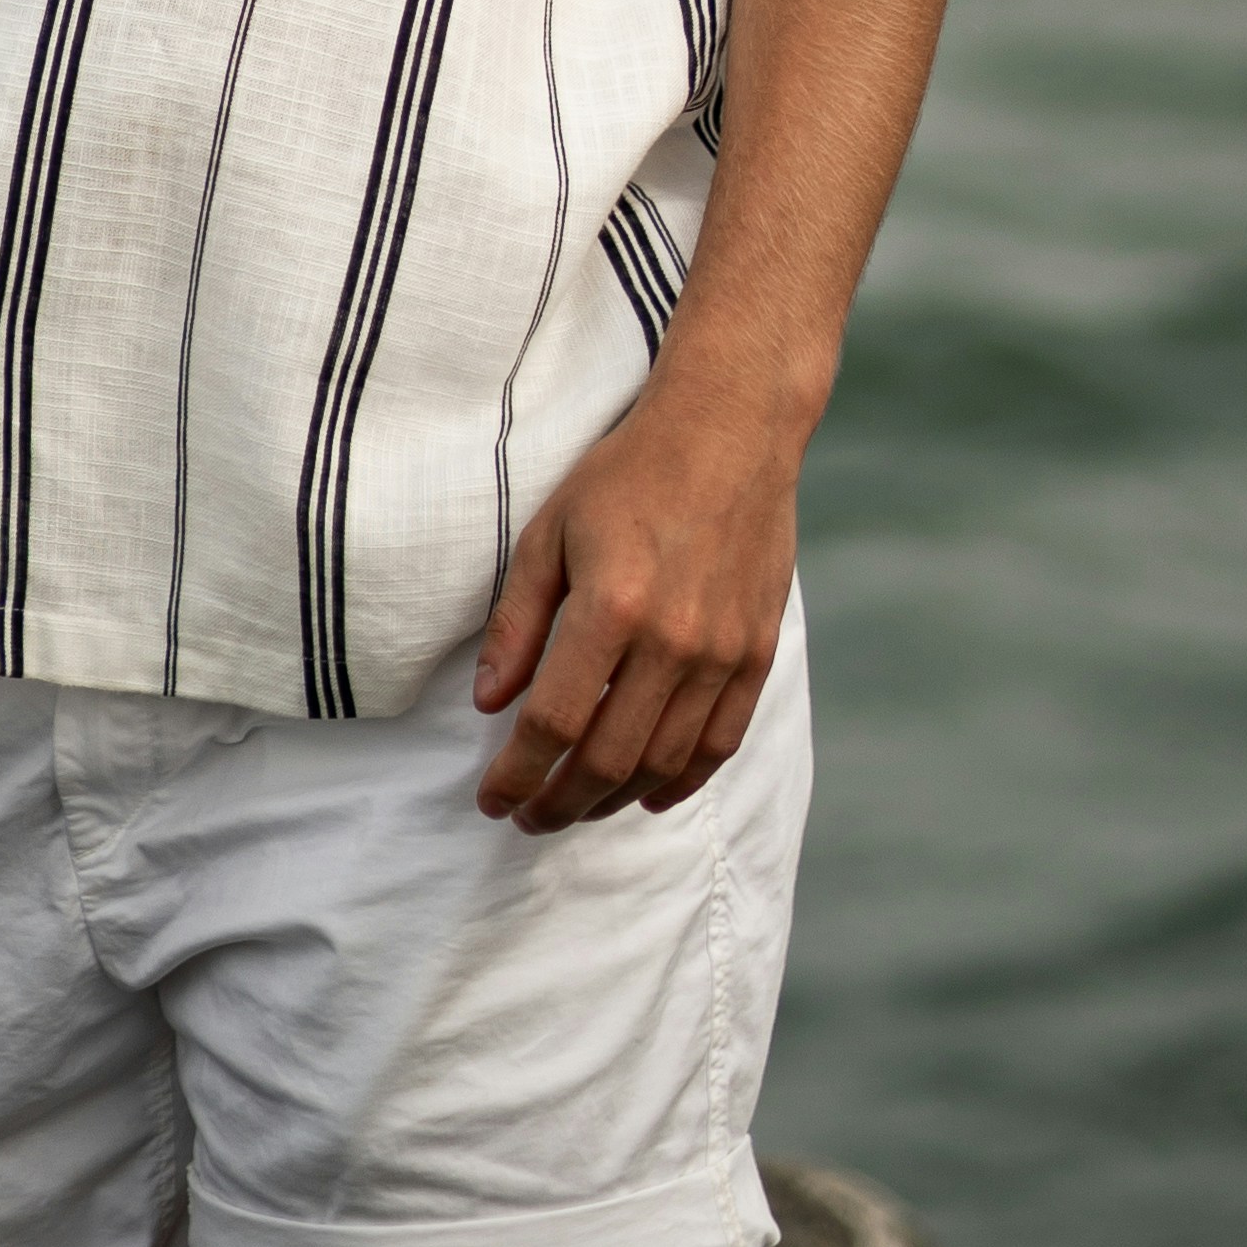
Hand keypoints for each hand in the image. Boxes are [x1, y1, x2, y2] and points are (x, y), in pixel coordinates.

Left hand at [469, 381, 795, 832]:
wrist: (730, 430)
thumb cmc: (628, 473)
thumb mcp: (549, 531)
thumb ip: (517, 621)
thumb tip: (489, 704)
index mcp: (611, 606)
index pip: (553, 724)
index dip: (517, 774)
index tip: (492, 800)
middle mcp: (672, 640)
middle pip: (607, 760)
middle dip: (559, 803)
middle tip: (530, 816)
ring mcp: (722, 652)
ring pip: (663, 764)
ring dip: (613, 801)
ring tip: (577, 806)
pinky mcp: (757, 653)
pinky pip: (719, 745)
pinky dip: (680, 783)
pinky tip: (647, 794)